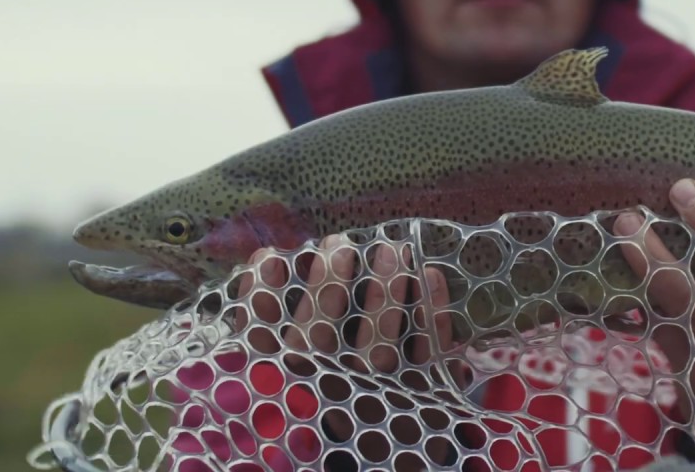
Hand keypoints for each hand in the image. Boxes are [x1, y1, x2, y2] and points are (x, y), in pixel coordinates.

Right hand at [237, 235, 460, 470]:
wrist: (393, 459)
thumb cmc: (344, 402)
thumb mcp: (302, 376)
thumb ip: (281, 335)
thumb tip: (271, 261)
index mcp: (293, 392)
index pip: (264, 348)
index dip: (262, 302)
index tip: (270, 255)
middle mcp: (330, 398)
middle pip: (321, 345)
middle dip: (327, 288)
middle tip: (337, 244)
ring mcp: (378, 403)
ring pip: (378, 351)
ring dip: (385, 296)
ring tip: (390, 249)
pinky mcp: (424, 404)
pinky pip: (429, 359)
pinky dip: (433, 316)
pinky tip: (431, 273)